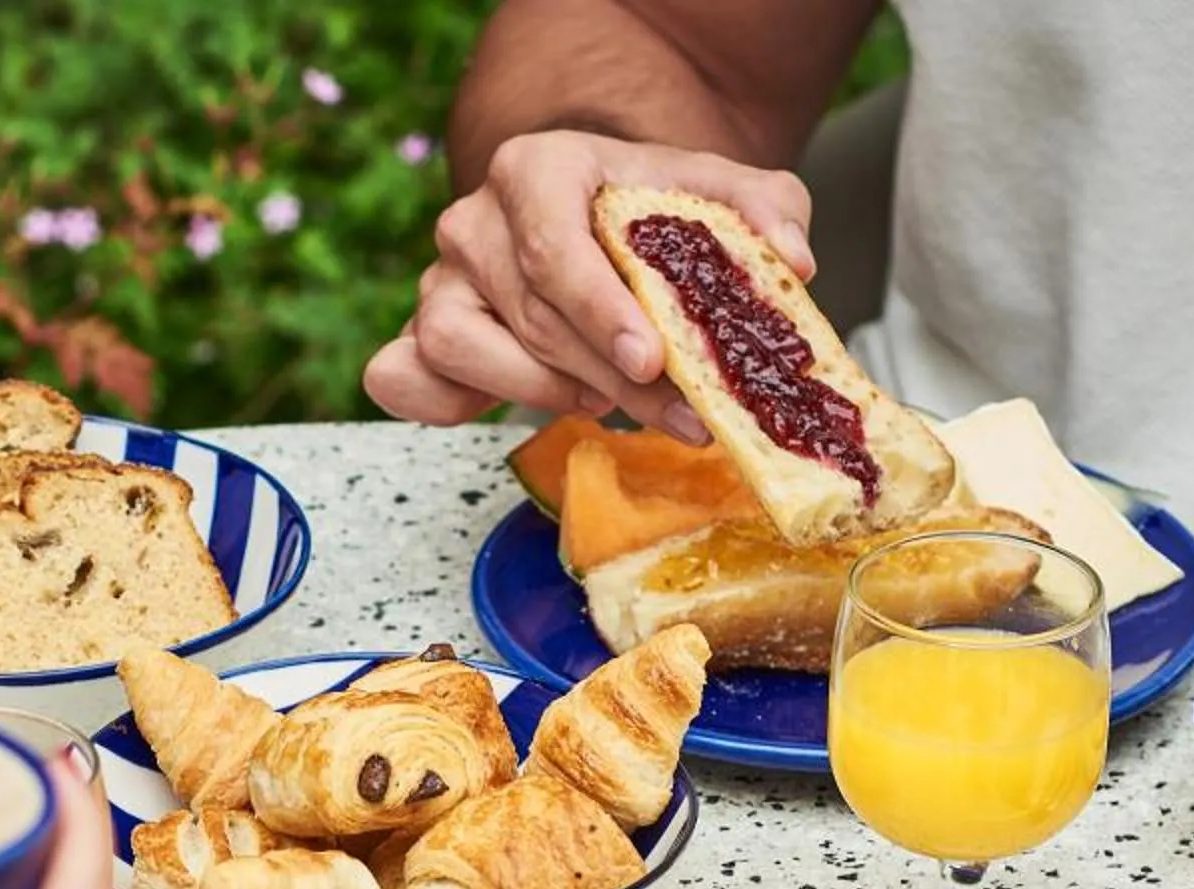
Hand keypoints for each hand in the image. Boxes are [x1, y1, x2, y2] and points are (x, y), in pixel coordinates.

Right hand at [363, 129, 813, 436]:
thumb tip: (792, 261)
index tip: (652, 359)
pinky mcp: (423, 337)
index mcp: (537, 168)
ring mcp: (441, 282)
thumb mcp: (719, 194)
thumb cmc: (652, 211)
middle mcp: (474, 220)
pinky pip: (401, 378)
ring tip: (612, 401)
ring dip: (545, 392)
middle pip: (532, 315)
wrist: (599, 216)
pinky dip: (441, 405)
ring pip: (465, 350)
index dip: (600, 309)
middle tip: (685, 414)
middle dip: (612, 378)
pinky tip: (506, 411)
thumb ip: (764, 211)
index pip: (553, 243)